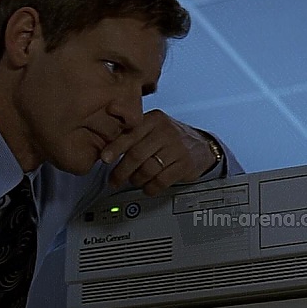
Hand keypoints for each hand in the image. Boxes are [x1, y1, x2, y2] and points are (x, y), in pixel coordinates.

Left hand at [101, 110, 216, 195]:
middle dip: (121, 171)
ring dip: (137, 180)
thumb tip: (107, 150)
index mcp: (153, 120)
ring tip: (134, 182)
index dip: (115, 148)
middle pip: (136, 154)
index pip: (129, 134)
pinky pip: (161, 180)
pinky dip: (151, 188)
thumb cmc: (171, 138)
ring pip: (148, 169)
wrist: (202, 145)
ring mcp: (176, 148)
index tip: (104, 159)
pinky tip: (148, 188)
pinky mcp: (185, 164)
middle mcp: (165, 131)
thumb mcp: (153, 127)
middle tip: (114, 180)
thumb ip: (133, 134)